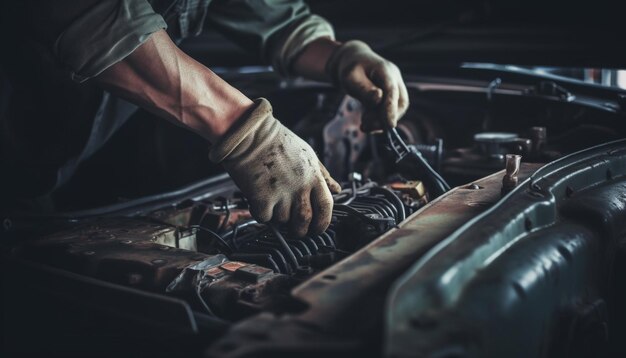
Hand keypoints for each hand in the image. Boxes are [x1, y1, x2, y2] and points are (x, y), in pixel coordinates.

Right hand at [210, 98, 340, 236]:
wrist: (249, 134)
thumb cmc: (277, 142)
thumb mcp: (307, 155)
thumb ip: (322, 175)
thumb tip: (336, 189)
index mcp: (313, 176)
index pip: (326, 207)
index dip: (323, 222)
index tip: (317, 228)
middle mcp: (299, 186)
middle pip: (305, 220)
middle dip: (301, 230)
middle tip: (295, 229)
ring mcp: (281, 193)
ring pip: (283, 220)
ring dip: (277, 216)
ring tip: (272, 201)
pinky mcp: (262, 198)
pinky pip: (264, 217)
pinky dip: (261, 214)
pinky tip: (259, 200)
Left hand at [326, 40, 408, 131]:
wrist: (354, 61)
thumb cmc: (351, 68)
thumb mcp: (350, 77)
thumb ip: (363, 88)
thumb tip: (378, 99)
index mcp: (385, 70)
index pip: (392, 90)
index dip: (391, 108)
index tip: (388, 125)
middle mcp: (395, 78)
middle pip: (401, 102)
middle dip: (387, 118)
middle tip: (366, 127)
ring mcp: (395, 86)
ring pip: (397, 109)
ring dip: (382, 121)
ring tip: (364, 125)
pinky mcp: (392, 95)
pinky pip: (391, 110)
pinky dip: (380, 120)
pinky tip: (367, 123)